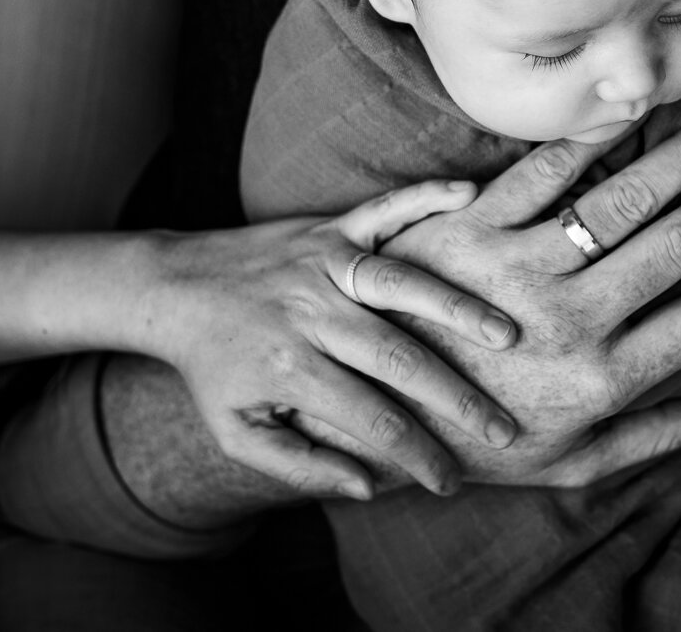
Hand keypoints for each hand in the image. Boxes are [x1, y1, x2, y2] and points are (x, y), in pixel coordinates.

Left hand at [138, 179, 520, 498]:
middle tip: (504, 429)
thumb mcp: (237, 432)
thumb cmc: (213, 368)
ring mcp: (322, 263)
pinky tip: (469, 193)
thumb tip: (367, 487)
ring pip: (400, 284)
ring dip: (457, 307)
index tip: (451, 481)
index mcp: (288, 367)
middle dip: (456, 397)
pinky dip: (424, 197)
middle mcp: (309, 313)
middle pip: (396, 357)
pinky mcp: (329, 227)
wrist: (172, 287)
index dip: (415, 455)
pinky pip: (383, 209)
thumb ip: (299, 465)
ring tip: (507, 333)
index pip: (369, 419)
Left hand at [295, 107, 680, 487]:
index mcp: (605, 378)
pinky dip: (588, 139)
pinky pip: (538, 171)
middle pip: (678, 242)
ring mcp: (518, 268)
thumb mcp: (572, 461)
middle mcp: (571, 320)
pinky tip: (629, 113)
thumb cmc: (482, 442)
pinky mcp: (468, 229)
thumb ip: (654, 437)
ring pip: (622, 198)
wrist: (371, 410)